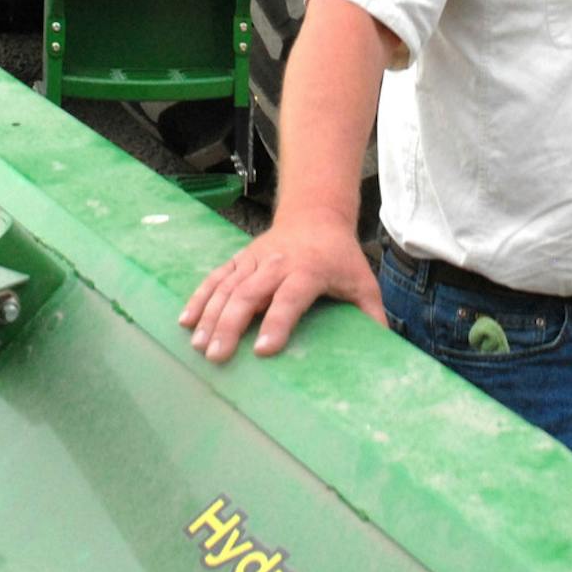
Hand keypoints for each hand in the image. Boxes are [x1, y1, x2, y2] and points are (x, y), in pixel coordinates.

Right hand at [178, 213, 383, 363]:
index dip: (278, 322)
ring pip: (227, 285)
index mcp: (309, 269)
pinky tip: (186, 320)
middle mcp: (277, 263)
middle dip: (230, 324)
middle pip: (249, 292)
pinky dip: (200, 297)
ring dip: (210, 314)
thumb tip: (385, 353)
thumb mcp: (363, 283)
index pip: (290, 297)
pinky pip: (216, 277)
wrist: (315, 216)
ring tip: (198, 345)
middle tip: (217, 355)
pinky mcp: (240, 259)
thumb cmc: (341, 257)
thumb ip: (372, 316)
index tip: (263, 350)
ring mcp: (254, 259)